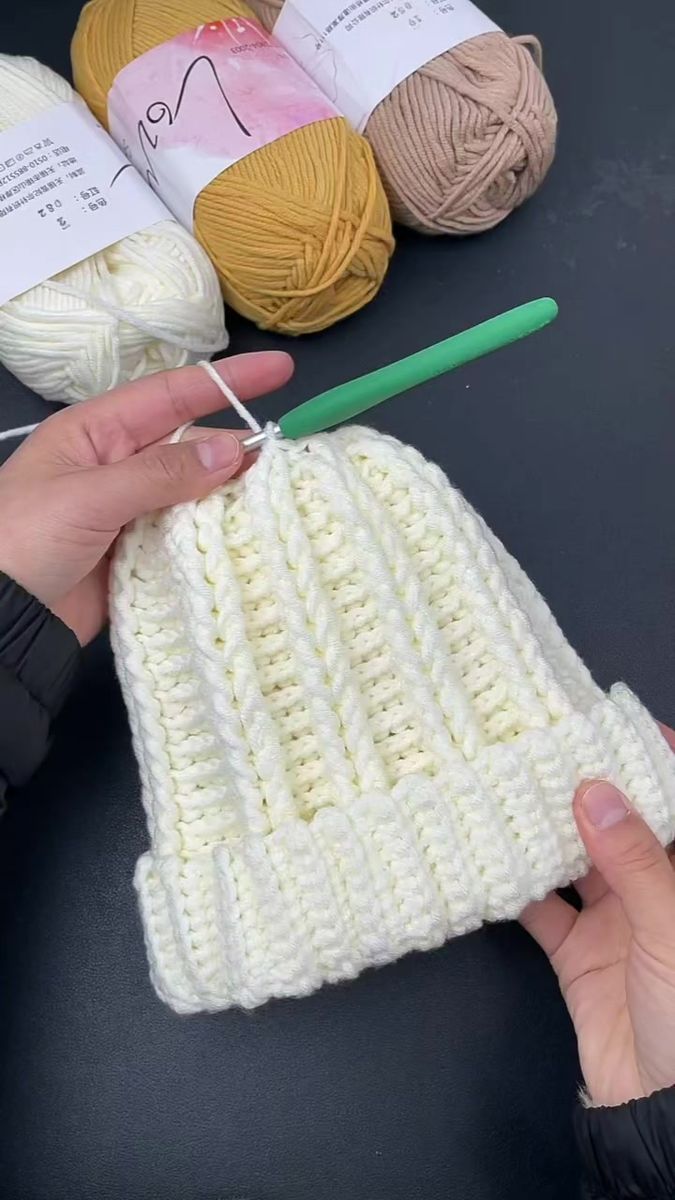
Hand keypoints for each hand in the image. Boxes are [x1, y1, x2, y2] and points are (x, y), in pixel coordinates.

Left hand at [0, 353, 292, 644]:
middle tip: (289, 460)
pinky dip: (215, 533)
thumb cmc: (24, 540)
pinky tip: (249, 535)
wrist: (0, 619)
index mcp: (95, 432)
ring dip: (230, 494)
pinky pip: (187, 534)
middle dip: (235, 447)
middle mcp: (116, 464)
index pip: (171, 394)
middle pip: (190, 443)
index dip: (227, 381)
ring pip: (195, 491)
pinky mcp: (138, 553)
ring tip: (281, 497)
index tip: (280, 371)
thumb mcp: (89, 497)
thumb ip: (161, 473)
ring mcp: (129, 510)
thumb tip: (232, 450)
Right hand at [521, 724, 674, 1106]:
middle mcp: (656, 890)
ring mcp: (616, 920)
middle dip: (583, 788)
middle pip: (618, 824)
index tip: (605, 723)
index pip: (672, 803)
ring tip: (502, 786)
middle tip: (537, 745)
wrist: (665, 1115)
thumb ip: (635, 862)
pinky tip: (485, 857)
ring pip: (575, 858)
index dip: (648, 761)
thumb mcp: (672, 931)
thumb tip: (595, 790)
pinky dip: (514, 886)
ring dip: (543, 830)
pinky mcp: (577, 954)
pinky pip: (541, 908)